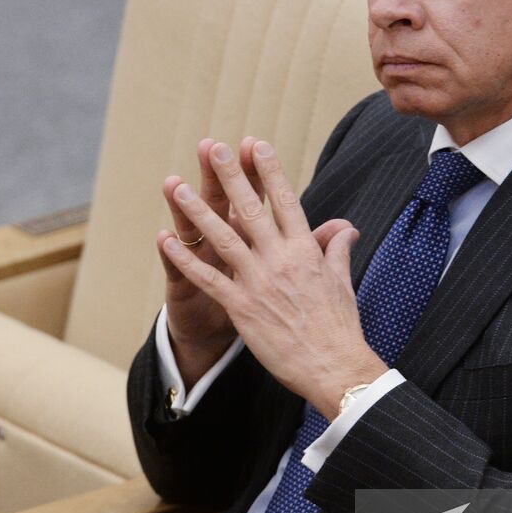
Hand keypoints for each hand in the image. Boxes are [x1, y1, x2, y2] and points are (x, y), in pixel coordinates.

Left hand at [160, 139, 386, 417]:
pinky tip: (166, 241)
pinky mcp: (241, 307)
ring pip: (222, 238)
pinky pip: (207, 278)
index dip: (270, 172)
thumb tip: (346, 226)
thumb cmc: (340, 326)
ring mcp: (258, 282)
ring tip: (177, 186)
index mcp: (306, 250)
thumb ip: (336, 249)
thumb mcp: (341, 281)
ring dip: (197, 210)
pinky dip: (184, 259)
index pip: (286, 201)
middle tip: (212, 148)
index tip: (257, 145)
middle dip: (230, 177)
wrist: (334, 367)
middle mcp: (281, 259)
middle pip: (250, 210)